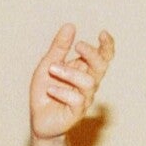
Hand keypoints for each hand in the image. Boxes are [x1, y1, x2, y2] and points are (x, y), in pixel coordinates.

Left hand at [30, 24, 112, 139]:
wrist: (38, 119)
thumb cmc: (45, 91)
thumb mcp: (47, 65)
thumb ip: (59, 48)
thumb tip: (69, 25)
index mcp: (84, 69)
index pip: (103, 56)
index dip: (107, 46)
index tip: (102, 33)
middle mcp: (88, 83)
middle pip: (101, 66)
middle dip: (92, 54)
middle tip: (78, 46)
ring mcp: (85, 98)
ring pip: (88, 82)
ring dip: (69, 73)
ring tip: (52, 68)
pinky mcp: (77, 112)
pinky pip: (76, 99)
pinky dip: (62, 92)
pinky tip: (50, 90)